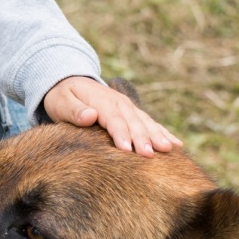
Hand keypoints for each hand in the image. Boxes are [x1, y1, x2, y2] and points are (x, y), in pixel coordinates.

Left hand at [42, 77, 181, 156]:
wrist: (69, 82)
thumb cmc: (62, 97)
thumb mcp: (61, 102)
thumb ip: (74, 110)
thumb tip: (90, 115)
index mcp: (101, 100)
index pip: (113, 118)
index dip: (121, 134)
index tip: (128, 149)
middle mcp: (118, 102)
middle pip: (133, 122)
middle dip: (143, 138)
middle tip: (150, 155)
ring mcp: (128, 107)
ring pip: (146, 122)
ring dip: (157, 136)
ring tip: (169, 150)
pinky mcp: (133, 113)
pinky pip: (150, 124)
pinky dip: (163, 133)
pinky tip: (177, 145)